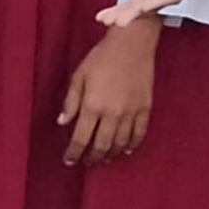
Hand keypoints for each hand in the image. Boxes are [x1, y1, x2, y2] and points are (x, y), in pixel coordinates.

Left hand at [57, 12, 159, 165]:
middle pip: (101, 145)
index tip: (69, 161)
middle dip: (92, 157)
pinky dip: (132, 144)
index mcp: (92, 106)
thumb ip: (70, 102)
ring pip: (120, 143)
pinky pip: (139, 134)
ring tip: (103, 158)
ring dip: (110, 154)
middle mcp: (112, 113)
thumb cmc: (101, 58)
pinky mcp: (145, 109)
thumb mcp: (78, 76)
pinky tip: (126, 149)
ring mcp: (131, 113)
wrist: (131, 45)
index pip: (81, 138)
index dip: (74, 153)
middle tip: (86, 162)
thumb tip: (62, 122)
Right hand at [97, 0, 208, 28]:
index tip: (99, 17)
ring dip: (139, 12)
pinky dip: (161, 0)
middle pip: (143, 6)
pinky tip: (147, 5)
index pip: (134, 0)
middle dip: (126, 14)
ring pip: (157, 3)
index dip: (118, 9)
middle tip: (108, 22)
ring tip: (122, 20)